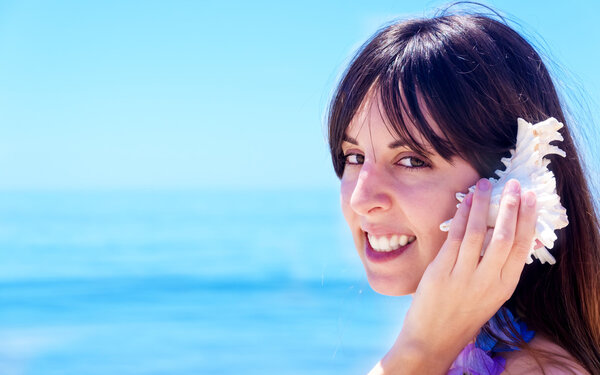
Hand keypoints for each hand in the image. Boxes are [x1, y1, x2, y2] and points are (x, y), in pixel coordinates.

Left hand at [371, 178, 536, 374]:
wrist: (434, 337)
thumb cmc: (464, 313)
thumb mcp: (491, 294)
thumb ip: (500, 267)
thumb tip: (511, 234)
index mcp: (505, 285)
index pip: (522, 246)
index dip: (528, 219)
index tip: (531, 197)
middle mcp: (488, 280)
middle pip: (505, 236)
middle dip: (511, 207)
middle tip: (515, 185)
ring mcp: (464, 275)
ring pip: (478, 232)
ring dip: (482, 204)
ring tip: (485, 183)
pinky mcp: (441, 271)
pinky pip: (454, 237)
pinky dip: (460, 216)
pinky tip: (465, 201)